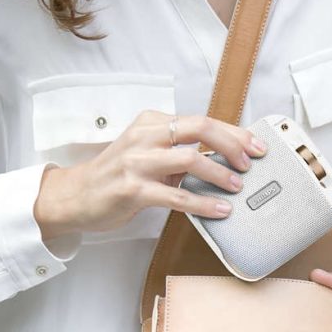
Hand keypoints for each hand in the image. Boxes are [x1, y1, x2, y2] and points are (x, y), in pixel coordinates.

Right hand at [33, 111, 266, 239]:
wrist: (75, 196)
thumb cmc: (117, 176)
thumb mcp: (148, 153)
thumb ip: (179, 152)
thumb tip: (224, 160)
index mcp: (152, 123)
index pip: (201, 120)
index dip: (234, 133)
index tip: (256, 145)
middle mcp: (145, 136)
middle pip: (200, 129)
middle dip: (232, 145)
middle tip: (250, 163)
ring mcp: (137, 162)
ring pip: (190, 159)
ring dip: (220, 174)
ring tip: (238, 187)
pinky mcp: (133, 190)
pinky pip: (176, 196)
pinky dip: (203, 204)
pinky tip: (220, 210)